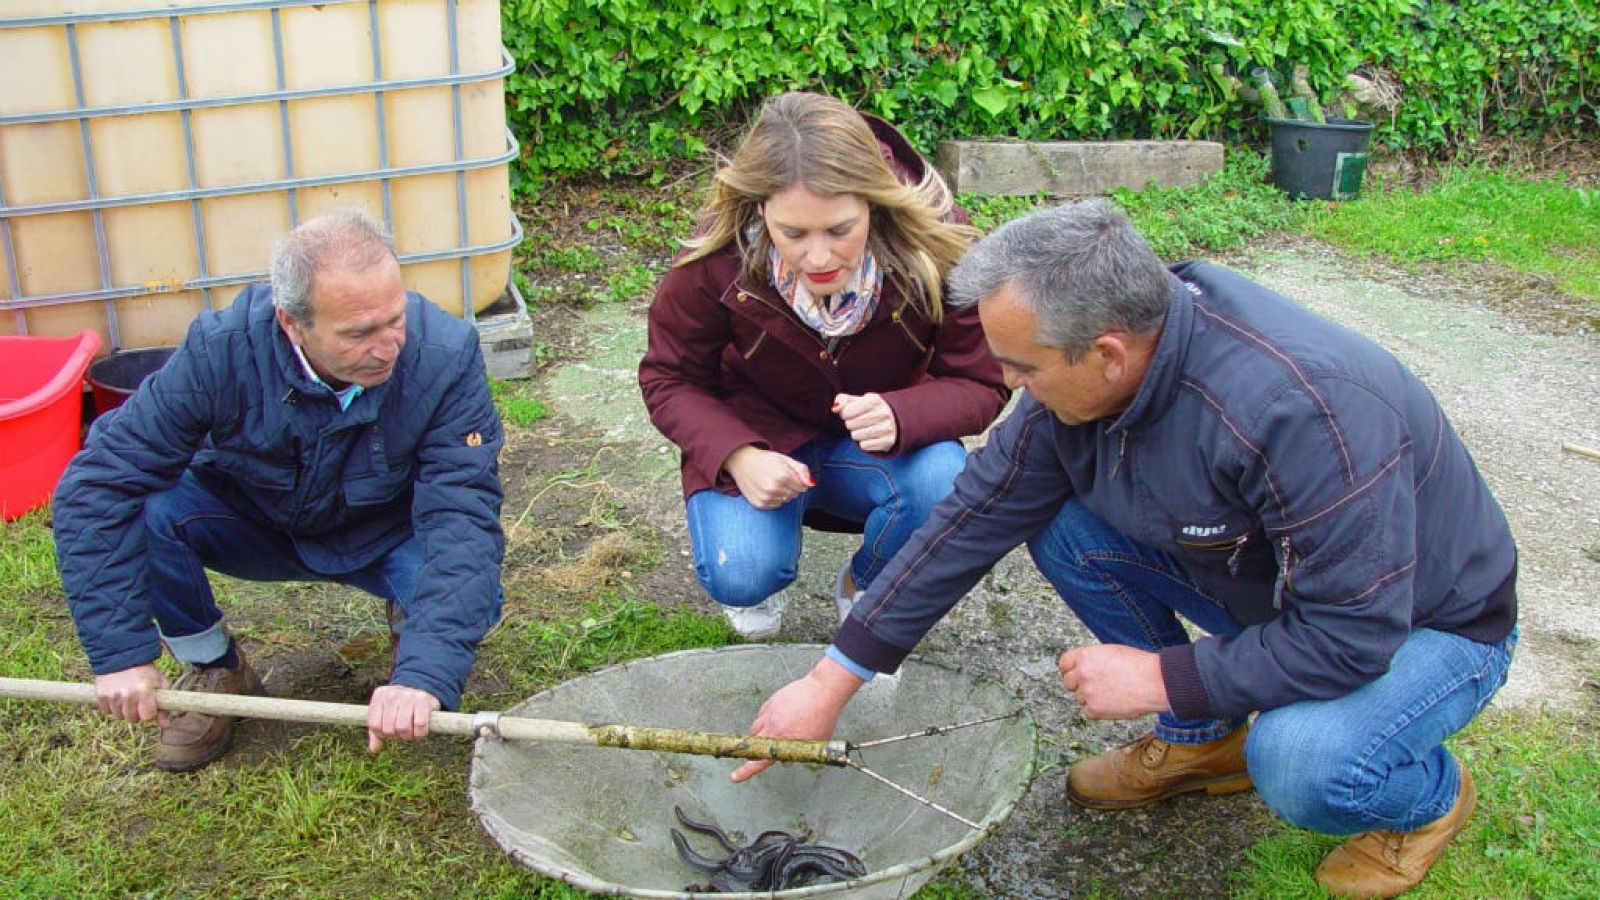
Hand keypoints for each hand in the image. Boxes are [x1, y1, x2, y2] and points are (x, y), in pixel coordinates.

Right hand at [94, 664, 168, 724]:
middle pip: (132, 719)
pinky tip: (116, 697)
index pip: (147, 716)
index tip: (149, 707)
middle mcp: (127, 694)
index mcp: (144, 690)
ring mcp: (112, 695)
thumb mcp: (158, 683)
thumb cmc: (144, 671)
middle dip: (136, 713)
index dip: (149, 713)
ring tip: (127, 698)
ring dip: (123, 711)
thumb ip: (163, 704)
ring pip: (119, 716)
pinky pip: (106, 711)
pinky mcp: (100, 695)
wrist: (121, 656)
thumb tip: (166, 725)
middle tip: (137, 703)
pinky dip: (111, 707)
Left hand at [367, 684, 441, 752]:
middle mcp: (392, 695)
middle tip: (402, 733)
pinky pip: (419, 725)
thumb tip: (374, 749)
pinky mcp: (423, 701)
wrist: (423, 687)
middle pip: (389, 729)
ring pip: (403, 728)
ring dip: (408, 736)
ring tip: (411, 733)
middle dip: (396, 736)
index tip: (390, 732)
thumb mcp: (385, 714)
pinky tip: (420, 731)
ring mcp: (408, 696)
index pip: (374, 725)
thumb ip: (377, 731)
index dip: (382, 734)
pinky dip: (420, 733)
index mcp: (379, 696)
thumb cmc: (400, 706)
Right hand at [724, 445, 812, 508]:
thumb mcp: (785, 459)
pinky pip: (776, 505)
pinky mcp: (759, 504)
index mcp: (783, 476)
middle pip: (794, 495)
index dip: (798, 481)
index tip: (789, 475)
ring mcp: (766, 497)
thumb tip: (811, 484)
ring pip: (786, 501)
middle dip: (791, 487)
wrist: (741, 462)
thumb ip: (802, 470)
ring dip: (782, 493)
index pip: (802, 487)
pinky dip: (774, 499)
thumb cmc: (765, 459)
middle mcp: (774, 488)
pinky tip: (766, 489)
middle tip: (779, 478)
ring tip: (771, 482)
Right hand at [730, 656, 864, 782]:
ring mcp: (769, 714)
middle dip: (754, 749)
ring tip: (775, 732)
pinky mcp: (770, 702)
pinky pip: (761, 715)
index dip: (746, 771)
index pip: (760, 761)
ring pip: (755, 728)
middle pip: (753, 743)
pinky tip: (778, 718)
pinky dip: (765, 720)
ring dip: (759, 734)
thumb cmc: (823, 718)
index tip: (734, 777)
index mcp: (783, 742)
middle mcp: (772, 728)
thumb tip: (786, 762)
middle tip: (761, 751)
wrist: (823, 690)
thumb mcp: (815, 743)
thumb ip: (799, 754)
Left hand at [833, 392, 897, 452]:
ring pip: (856, 436)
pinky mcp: (888, 441)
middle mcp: (883, 413)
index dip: (845, 414)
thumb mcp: (859, 400)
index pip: (847, 412)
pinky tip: (871, 436)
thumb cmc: (871, 409)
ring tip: (865, 428)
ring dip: (857, 433)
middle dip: (851, 424)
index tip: (851, 413)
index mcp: (874, 400)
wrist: (896, 420)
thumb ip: (843, 400)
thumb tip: (834, 408)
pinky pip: (864, 446)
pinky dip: (864, 442)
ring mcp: (887, 428)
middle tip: (859, 421)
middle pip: (850, 424)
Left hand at [1058, 645, 1169, 719]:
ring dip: (1091, 698)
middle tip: (1095, 686)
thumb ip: (1094, 659)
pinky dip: (1097, 711)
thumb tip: (1085, 667)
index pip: (1064, 663)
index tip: (1073, 674)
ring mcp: (1087, 692)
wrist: (1154, 681)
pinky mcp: (1095, 709)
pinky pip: (1088, 712)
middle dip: (1079, 685)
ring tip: (1111, 694)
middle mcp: (1082, 673)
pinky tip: (1112, 704)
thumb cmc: (1139, 665)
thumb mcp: (1111, 652)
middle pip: (1069, 682)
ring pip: (1080, 698)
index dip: (1069, 669)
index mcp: (1085, 656)